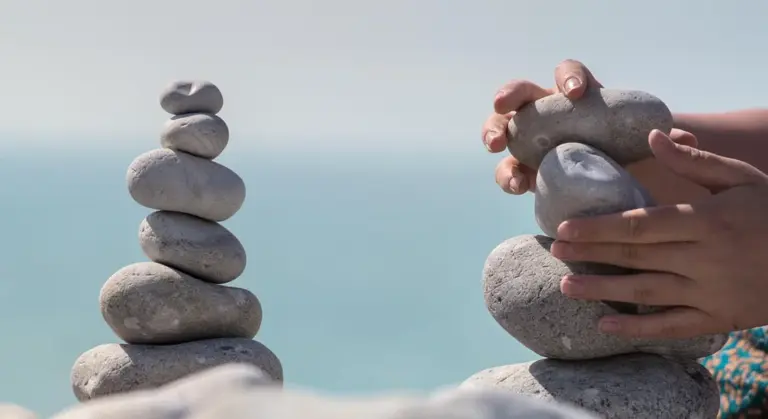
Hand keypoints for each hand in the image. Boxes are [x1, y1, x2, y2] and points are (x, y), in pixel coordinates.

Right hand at [483, 60, 696, 194]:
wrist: (612, 182)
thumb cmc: (628, 154)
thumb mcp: (645, 144)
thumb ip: (661, 141)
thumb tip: (683, 138)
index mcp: (577, 98)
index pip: (568, 75)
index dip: (570, 79)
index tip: (577, 94)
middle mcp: (547, 112)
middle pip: (521, 92)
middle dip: (510, 95)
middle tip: (504, 105)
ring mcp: (530, 140)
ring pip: (502, 126)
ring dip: (492, 130)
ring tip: (495, 144)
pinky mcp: (523, 169)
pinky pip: (507, 169)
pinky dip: (507, 175)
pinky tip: (516, 185)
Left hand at [552, 129, 767, 338]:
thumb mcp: (743, 179)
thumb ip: (695, 161)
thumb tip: (653, 135)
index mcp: (707, 220)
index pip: (641, 224)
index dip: (599, 228)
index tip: (565, 228)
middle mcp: (705, 258)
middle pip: (636, 256)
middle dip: (591, 255)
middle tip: (554, 252)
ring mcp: (711, 292)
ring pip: (647, 292)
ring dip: (604, 290)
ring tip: (566, 287)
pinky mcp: (720, 319)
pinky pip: (672, 326)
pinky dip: (638, 329)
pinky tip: (606, 326)